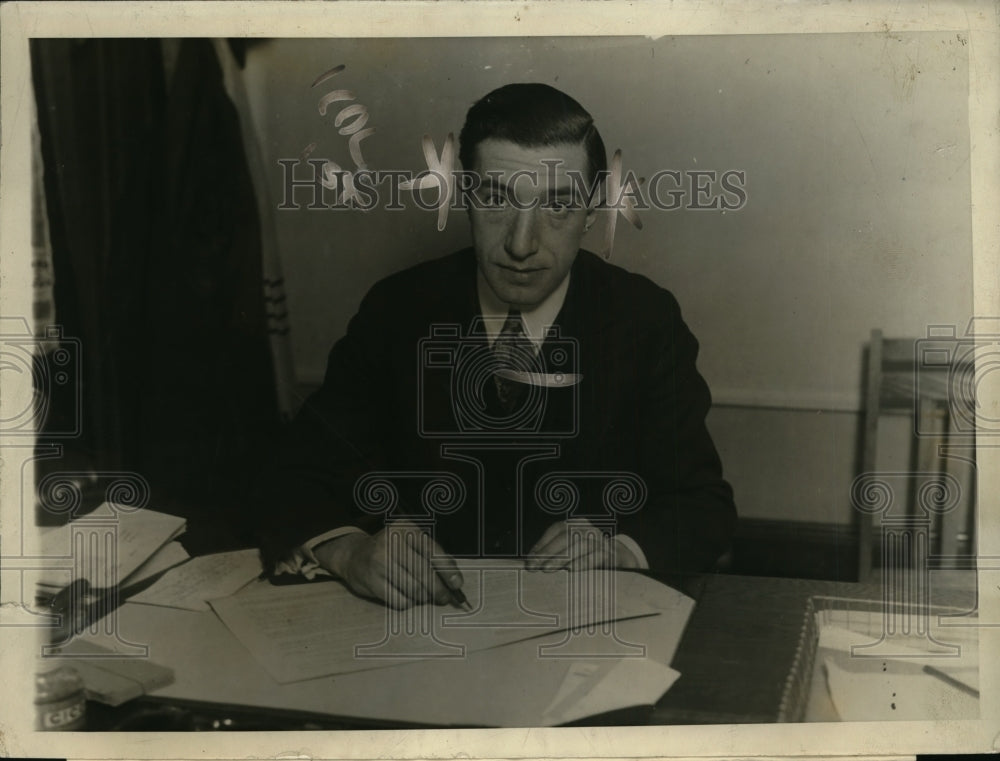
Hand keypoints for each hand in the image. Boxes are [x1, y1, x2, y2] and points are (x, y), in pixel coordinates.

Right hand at [313, 521, 463, 607]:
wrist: (354, 555)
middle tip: (445, 598)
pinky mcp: (371, 581)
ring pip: (413, 589)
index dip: (448, 570)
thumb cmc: (391, 550)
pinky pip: (399, 600)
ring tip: (425, 597)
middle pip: (424, 573)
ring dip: (424, 597)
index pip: (433, 552)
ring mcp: (380, 562)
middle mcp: (392, 543)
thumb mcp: (410, 541)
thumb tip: (454, 580)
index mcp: (406, 529)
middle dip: (439, 589)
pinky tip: (408, 598)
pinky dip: (409, 603)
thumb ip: (431, 555)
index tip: (457, 584)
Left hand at [525, 519, 638, 571]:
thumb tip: (530, 561)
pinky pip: (596, 556)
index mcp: (578, 524)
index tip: (529, 559)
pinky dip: (583, 562)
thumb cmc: (589, 556)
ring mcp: (601, 541)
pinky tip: (571, 570)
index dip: (542, 543)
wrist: (620, 560)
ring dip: (561, 558)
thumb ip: (554, 552)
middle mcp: (589, 529)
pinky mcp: (610, 554)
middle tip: (534, 567)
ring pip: (580, 544)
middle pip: (566, 536)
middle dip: (548, 552)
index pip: (557, 529)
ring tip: (547, 569)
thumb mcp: (572, 550)